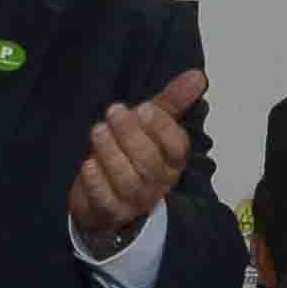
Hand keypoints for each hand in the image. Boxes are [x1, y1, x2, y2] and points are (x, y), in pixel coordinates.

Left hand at [68, 66, 207, 252]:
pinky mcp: (110, 212)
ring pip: (128, 181)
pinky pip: (105, 201)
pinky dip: (96, 183)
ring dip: (111, 154)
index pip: (177, 148)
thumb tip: (198, 76)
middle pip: (150, 162)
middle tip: (114, 111)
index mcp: (172, 160)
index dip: (163, 129)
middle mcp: (157, 182)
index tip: (146, 109)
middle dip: (131, 135)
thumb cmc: (131, 151)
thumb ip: (173, 100)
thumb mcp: (151, 122)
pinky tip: (88, 164)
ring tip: (98, 130)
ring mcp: (134, 200)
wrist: (104, 192)